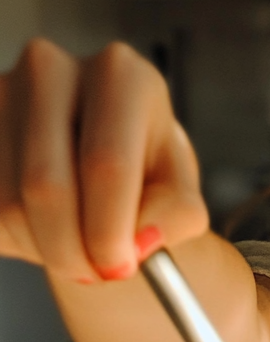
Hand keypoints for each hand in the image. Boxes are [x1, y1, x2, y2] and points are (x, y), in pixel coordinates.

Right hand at [0, 39, 207, 281]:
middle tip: (96, 273)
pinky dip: (14, 237)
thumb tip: (140, 241)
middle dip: (73, 249)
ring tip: (75, 243)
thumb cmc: (146, 173)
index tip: (118, 268)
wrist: (102, 159)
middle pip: (47, 186)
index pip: (106, 165)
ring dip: (44, 247)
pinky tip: (43, 227)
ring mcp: (0, 90)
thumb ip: (175, 216)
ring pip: (8, 205)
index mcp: (122, 76)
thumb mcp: (180, 194)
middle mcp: (54, 68)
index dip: (110, 231)